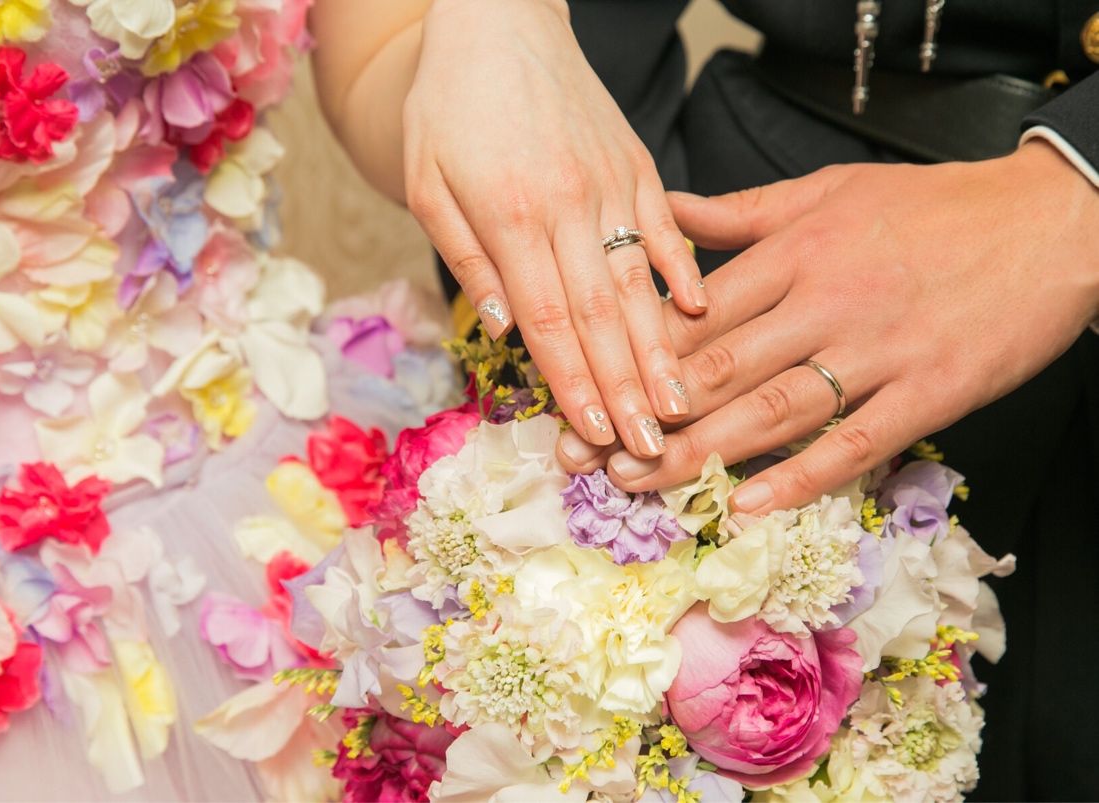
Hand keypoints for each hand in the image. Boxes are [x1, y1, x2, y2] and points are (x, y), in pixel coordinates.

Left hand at [403, 0, 706, 456]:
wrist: (496, 21)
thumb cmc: (450, 106)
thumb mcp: (428, 182)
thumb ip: (468, 259)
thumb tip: (505, 330)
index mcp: (512, 216)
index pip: (550, 321)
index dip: (574, 384)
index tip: (595, 435)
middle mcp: (570, 205)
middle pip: (601, 315)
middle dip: (626, 390)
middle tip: (650, 448)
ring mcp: (611, 183)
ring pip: (640, 282)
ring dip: (662, 351)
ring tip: (682, 405)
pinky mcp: (636, 163)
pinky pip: (665, 225)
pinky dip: (684, 271)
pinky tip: (702, 314)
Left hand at [556, 142, 1098, 511]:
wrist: (1049, 220)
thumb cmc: (931, 206)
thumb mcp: (827, 190)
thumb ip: (740, 212)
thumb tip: (663, 211)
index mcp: (796, 252)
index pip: (698, 314)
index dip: (632, 357)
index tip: (585, 390)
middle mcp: (827, 302)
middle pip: (721, 369)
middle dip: (647, 417)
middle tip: (586, 457)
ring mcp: (879, 350)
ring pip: (775, 410)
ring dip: (702, 453)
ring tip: (641, 485)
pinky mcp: (931, 391)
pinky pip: (857, 441)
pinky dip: (802, 476)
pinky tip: (749, 505)